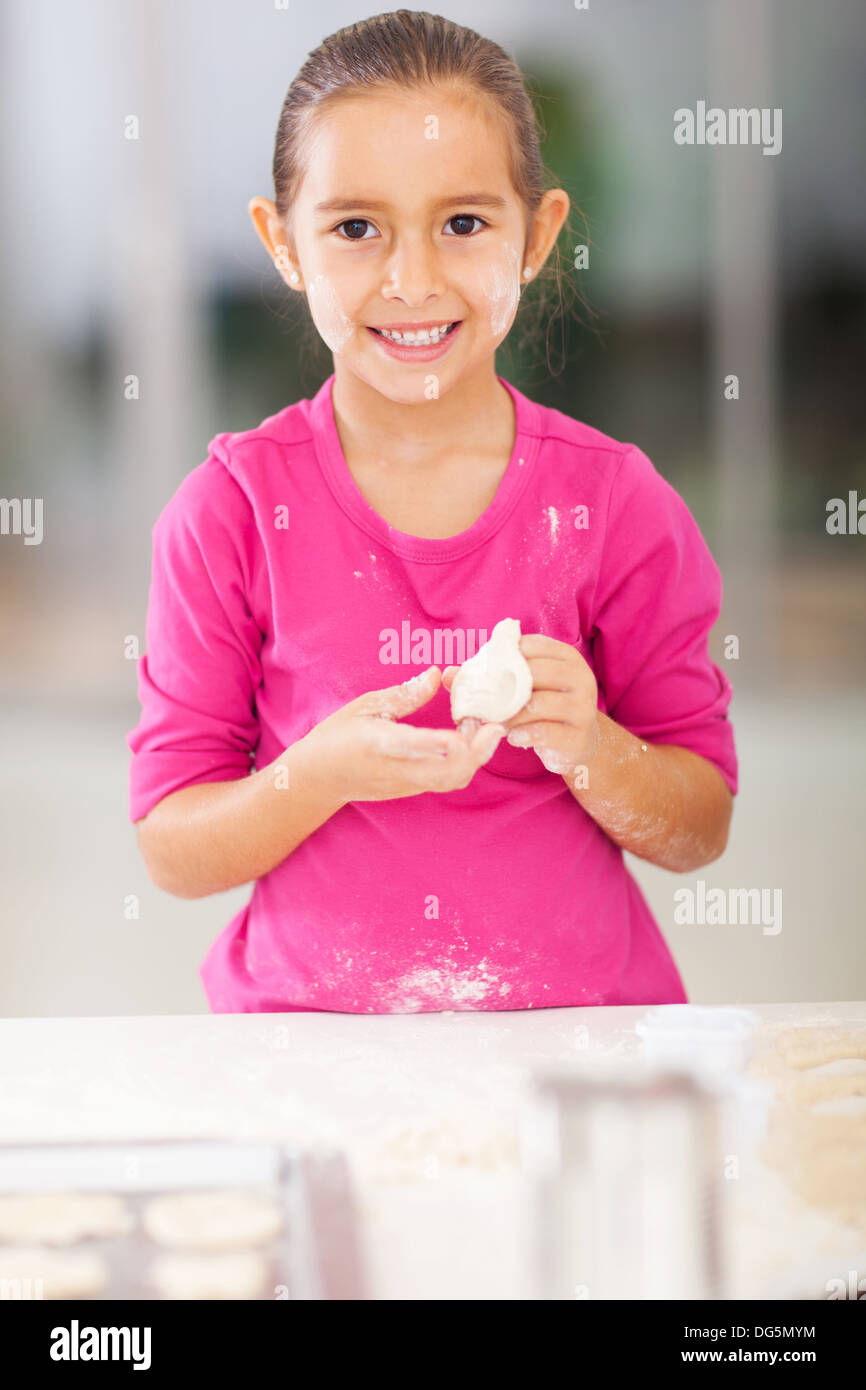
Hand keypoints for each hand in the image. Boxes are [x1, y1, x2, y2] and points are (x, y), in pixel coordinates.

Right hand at [303, 666, 506, 803]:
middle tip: (494, 726)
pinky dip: (464, 762)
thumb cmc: (337, 737)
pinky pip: (447, 780)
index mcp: (378, 744)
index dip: (439, 743)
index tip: (461, 734)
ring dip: (475, 757)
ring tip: (483, 729)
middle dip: (476, 753)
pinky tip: (469, 741)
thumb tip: (435, 675)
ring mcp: (406, 785)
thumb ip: (403, 694)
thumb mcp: (364, 707)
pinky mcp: (412, 790)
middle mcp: (396, 769)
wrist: (319, 780)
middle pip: (446, 773)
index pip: (412, 746)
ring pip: (451, 780)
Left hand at [443, 634, 598, 777]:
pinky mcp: (578, 736)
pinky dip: (521, 734)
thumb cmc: (545, 707)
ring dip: (508, 715)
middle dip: (502, 688)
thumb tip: (447, 674)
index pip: (529, 645)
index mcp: (565, 656)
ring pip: (537, 704)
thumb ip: (489, 676)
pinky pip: (544, 732)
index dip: (501, 658)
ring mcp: (582, 707)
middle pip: (533, 673)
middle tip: (484, 702)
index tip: (485, 674)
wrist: (580, 742)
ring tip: (496, 722)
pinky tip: (512, 738)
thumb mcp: (523, 686)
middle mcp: (579, 677)